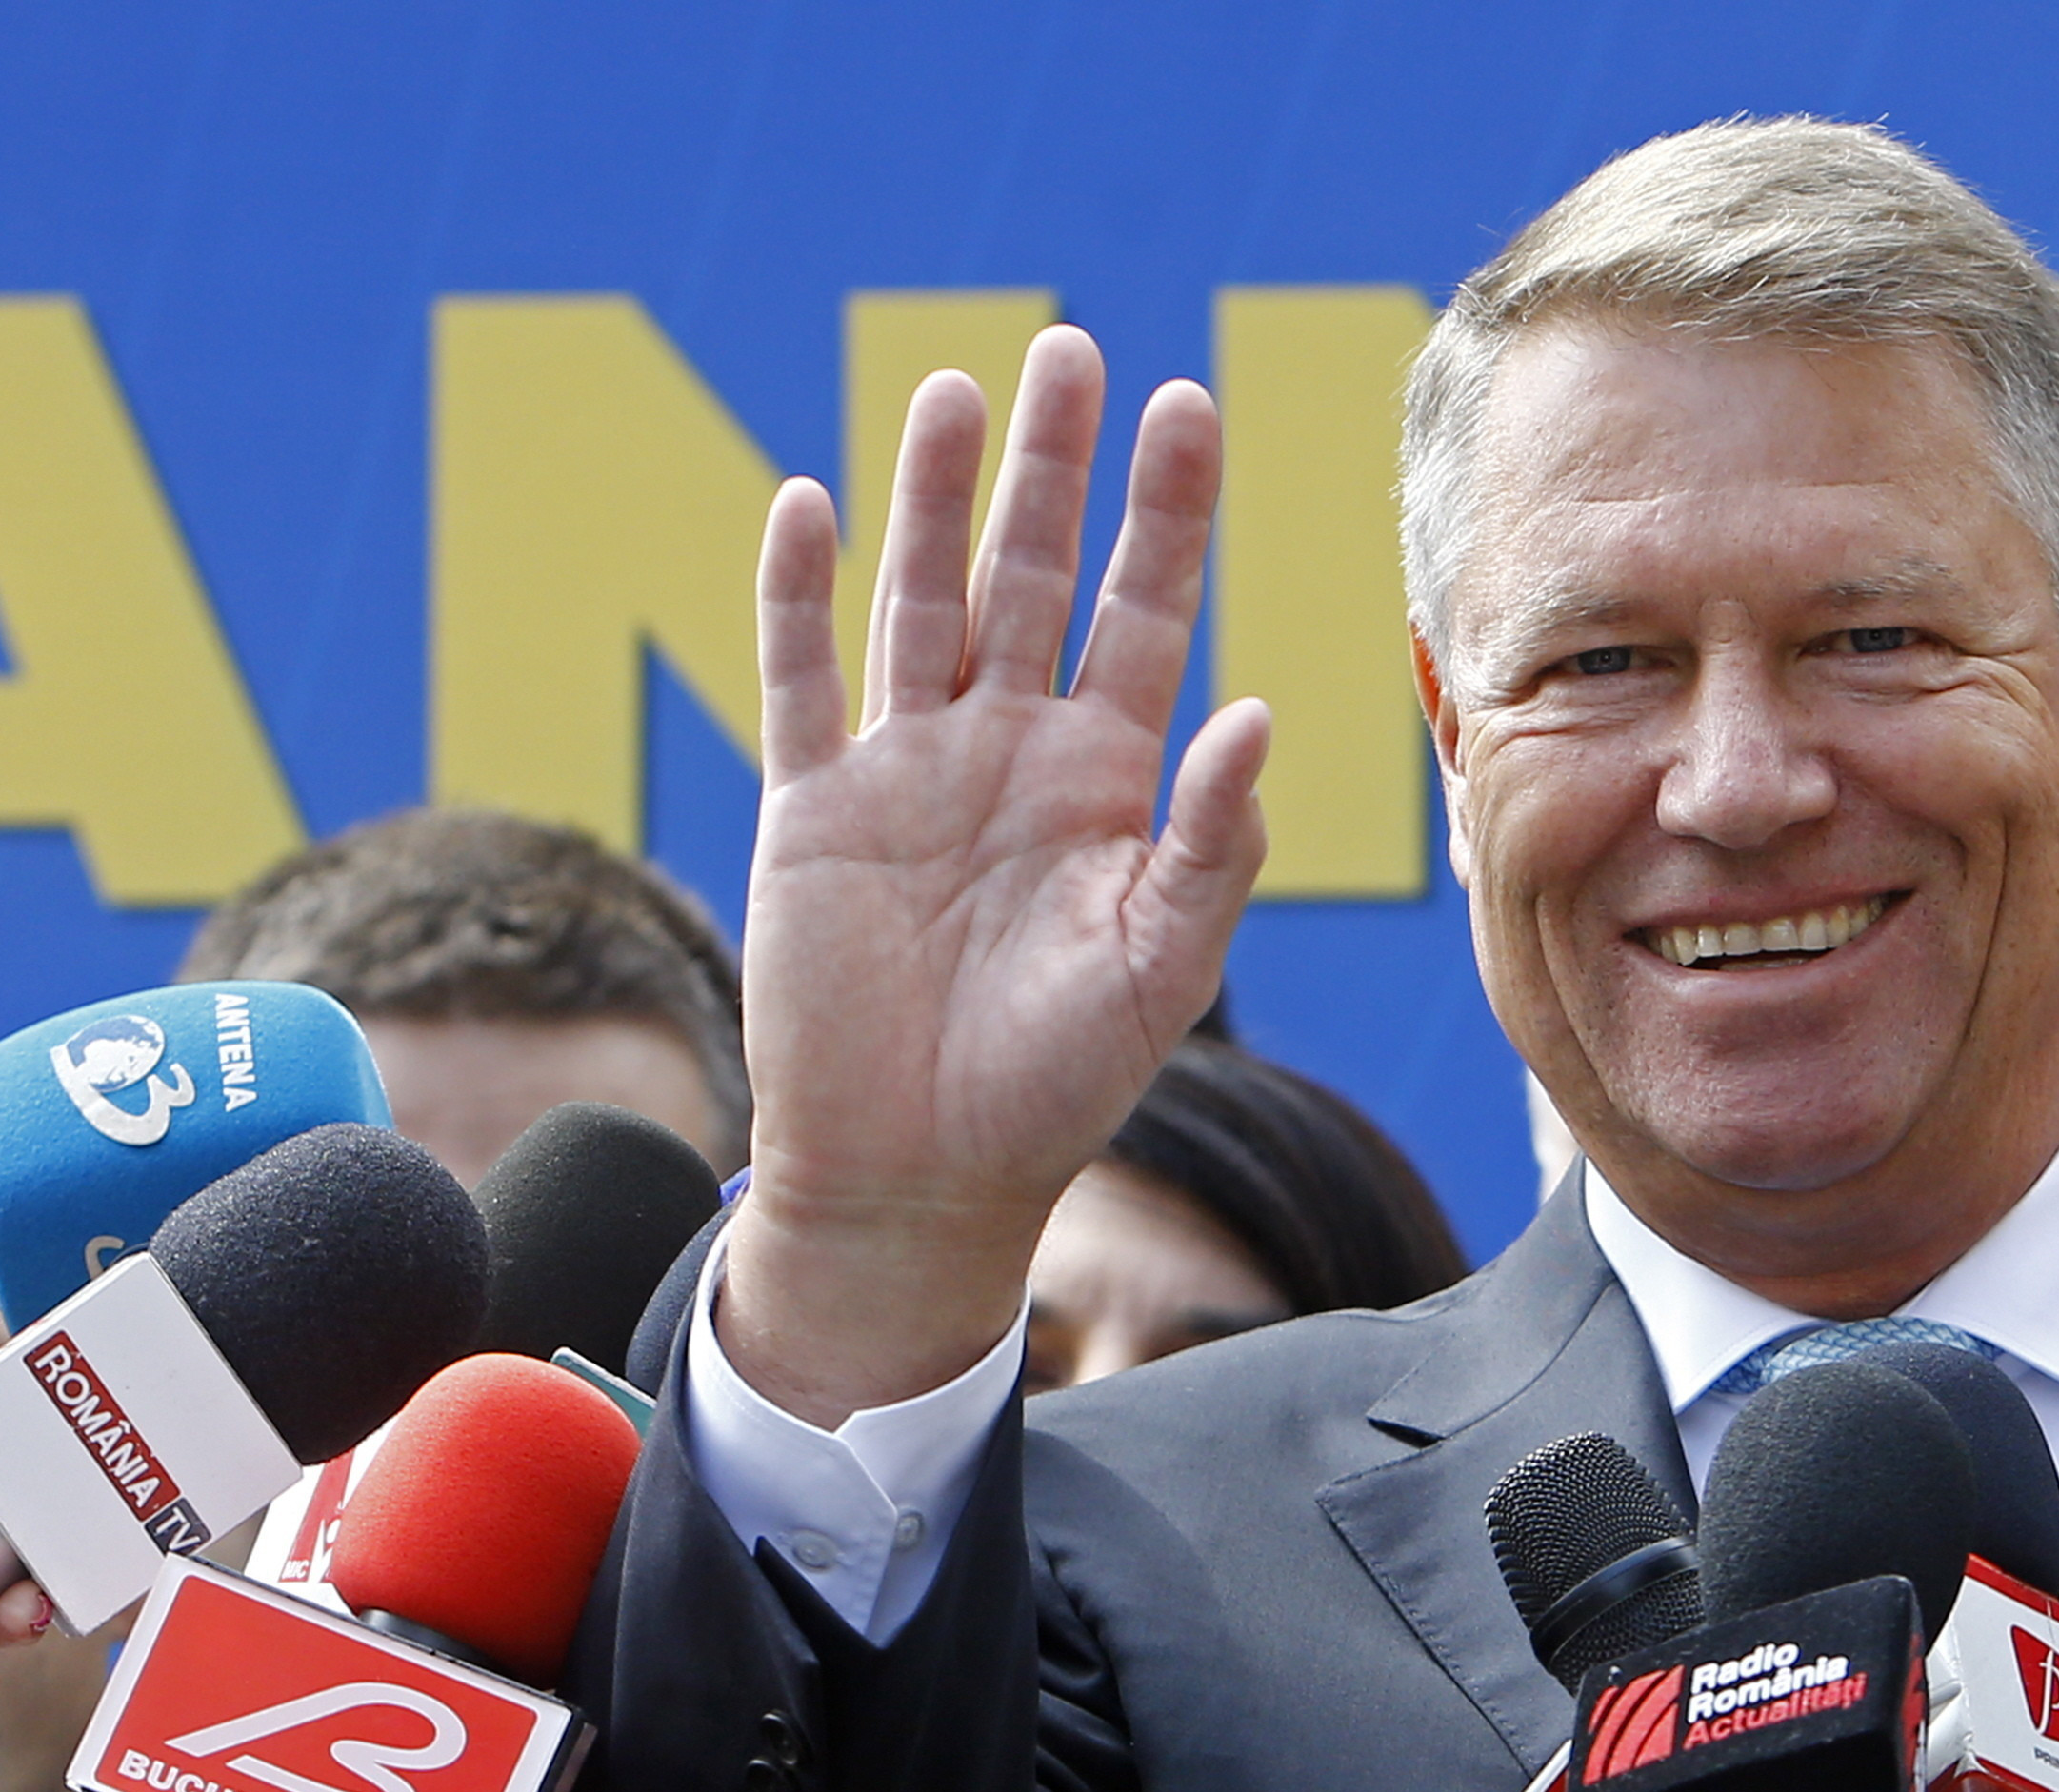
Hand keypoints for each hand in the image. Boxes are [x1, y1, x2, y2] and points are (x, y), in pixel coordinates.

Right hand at [723, 322, 1269, 1425]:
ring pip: (919, 601)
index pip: (1147, 613)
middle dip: (1051, 468)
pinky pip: (801, 680)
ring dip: (932, 498)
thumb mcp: (1161, 965)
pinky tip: (814, 504)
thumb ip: (1213, 843)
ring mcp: (905, 770)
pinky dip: (802, 595)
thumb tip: (1258, 715)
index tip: (1188, 404)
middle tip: (1069, 347)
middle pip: (1031, 574)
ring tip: (956, 389)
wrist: (921, 1177)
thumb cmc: (1058, 1085)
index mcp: (1106, 781)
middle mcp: (1007, 752)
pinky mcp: (810, 808)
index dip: (1168, 514)